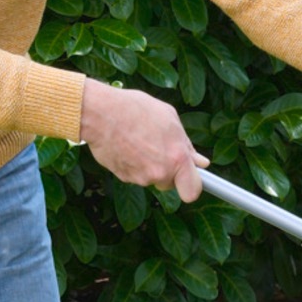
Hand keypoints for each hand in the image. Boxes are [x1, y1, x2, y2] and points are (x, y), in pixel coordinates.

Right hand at [80, 81, 204, 201]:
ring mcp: (140, 178)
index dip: (192, 185)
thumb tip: (201, 163)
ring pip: (150, 178)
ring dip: (148, 165)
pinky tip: (126, 145)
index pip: (193, 191)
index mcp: (177, 158)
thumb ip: (187, 145)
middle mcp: (160, 173)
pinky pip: (134, 175)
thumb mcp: (169, 119)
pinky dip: (132, 164)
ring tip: (139, 140)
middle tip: (157, 148)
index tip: (190, 179)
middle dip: (166, 171)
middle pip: (169, 184)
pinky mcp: (123, 178)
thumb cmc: (136, 109)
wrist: (101, 113)